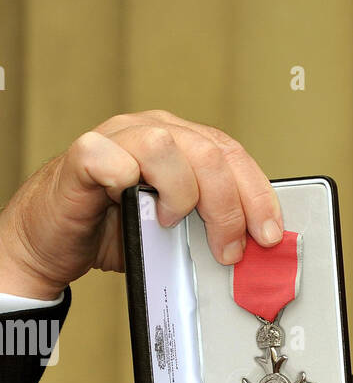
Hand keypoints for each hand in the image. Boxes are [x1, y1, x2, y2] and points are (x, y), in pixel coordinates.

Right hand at [0, 108, 282, 298]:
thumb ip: (211, 228)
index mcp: (180, 143)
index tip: (269, 234)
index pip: (232, 154)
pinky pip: (111, 157)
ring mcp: (115, 138)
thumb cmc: (112, 231)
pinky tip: (132, 204)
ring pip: (166, 146)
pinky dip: (127, 180)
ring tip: (172, 223)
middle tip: (227, 249)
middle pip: (209, 152)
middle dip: (229, 208)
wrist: (52, 243)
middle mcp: (150, 132)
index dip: (258, 195)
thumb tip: (256, 250)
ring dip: (181, 193)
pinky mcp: (82, 156)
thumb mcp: (176, 232)